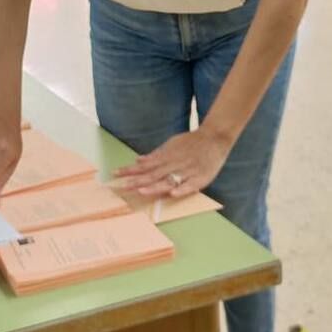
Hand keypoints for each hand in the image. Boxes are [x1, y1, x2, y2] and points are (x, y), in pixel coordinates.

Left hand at [114, 129, 232, 198]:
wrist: (215, 137)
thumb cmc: (192, 142)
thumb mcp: (172, 144)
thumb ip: (156, 155)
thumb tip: (138, 160)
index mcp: (167, 157)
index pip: (145, 166)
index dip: (130, 171)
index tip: (116, 174)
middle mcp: (175, 164)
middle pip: (154, 174)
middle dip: (137, 181)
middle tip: (122, 187)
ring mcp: (188, 171)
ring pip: (169, 180)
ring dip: (155, 186)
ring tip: (141, 191)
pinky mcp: (201, 178)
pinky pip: (190, 185)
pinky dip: (182, 189)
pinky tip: (172, 194)